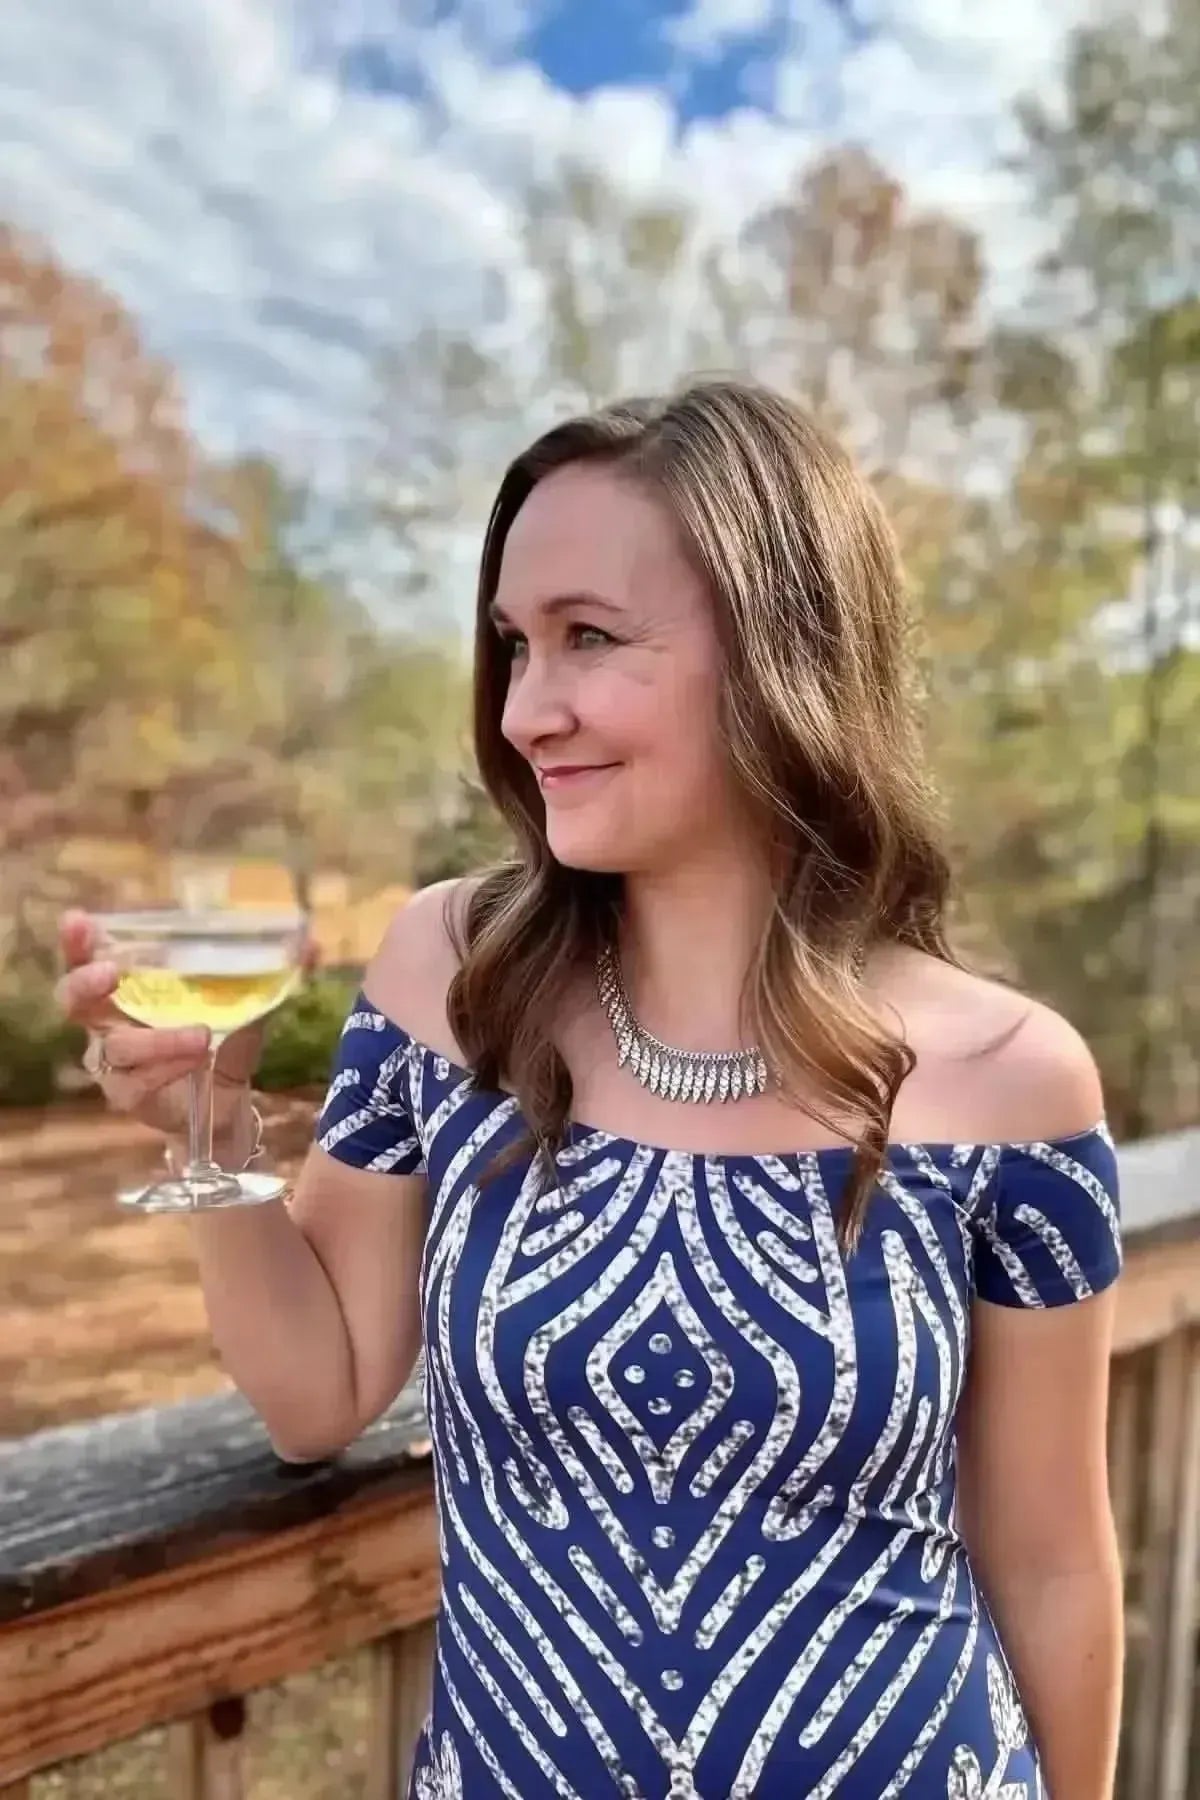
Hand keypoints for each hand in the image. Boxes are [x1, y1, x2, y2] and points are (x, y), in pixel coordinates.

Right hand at [55, 909, 265, 1142]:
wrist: (226, 1100)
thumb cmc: (224, 1039)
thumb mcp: (249, 1001)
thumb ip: (273, 971)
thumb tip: (310, 943)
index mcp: (130, 986)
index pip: (88, 956)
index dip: (77, 941)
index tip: (78, 921)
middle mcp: (108, 1020)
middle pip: (72, 999)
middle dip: (85, 982)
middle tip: (111, 973)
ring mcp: (113, 1061)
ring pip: (114, 1046)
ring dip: (158, 1038)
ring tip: (202, 1036)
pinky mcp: (127, 1095)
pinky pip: (134, 1083)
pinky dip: (167, 1069)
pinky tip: (197, 1062)